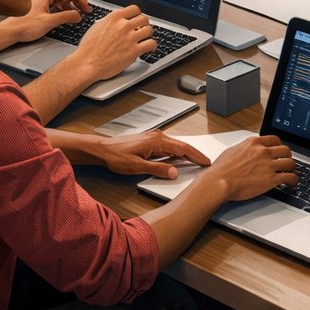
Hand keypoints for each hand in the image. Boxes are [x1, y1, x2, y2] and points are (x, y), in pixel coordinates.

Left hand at [5, 0, 87, 42]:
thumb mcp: (49, 22)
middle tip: (85, 12)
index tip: (87, 8)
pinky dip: (62, 10)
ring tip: (77, 16)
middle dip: (77, 3)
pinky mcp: (39, 4)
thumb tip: (78, 15)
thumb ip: (66, 17)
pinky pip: (55, 4)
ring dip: (70, 7)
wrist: (10, 31)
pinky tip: (65, 17)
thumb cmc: (23, 26)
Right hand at [71, 5, 156, 80]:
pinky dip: (152, 46)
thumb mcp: (96, 27)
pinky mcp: (134, 51)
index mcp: (114, 17)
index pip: (134, 9)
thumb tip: (117, 21)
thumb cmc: (88, 49)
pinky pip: (151, 44)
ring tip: (145, 39)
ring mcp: (130, 38)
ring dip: (148, 35)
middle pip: (144, 18)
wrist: (87, 64)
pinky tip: (148, 49)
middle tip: (142, 30)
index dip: (137, 15)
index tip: (137, 19)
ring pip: (149, 30)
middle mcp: (123, 25)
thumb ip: (109, 22)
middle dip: (144, 24)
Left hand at [87, 131, 212, 177]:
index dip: (196, 156)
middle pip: (182, 146)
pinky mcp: (149, 141)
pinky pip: (168, 147)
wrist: (102, 150)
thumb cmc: (116, 157)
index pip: (183, 149)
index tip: (206, 162)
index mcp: (157, 141)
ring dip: (186, 154)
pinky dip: (177, 153)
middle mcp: (158, 136)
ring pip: (175, 146)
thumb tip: (174, 172)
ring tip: (196, 162)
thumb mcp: (137, 166)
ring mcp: (154, 138)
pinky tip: (178, 159)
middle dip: (195, 155)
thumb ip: (157, 169)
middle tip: (206, 163)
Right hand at [200, 135, 296, 200]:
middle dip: (287, 156)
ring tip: (292, 173)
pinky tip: (293, 182)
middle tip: (287, 162)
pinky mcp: (271, 179)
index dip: (279, 146)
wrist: (218, 182)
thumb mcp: (232, 151)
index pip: (274, 140)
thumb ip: (243, 149)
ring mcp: (268, 165)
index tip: (280, 151)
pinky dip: (294, 180)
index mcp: (254, 143)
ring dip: (292, 168)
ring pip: (290, 163)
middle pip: (285, 150)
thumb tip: (245, 151)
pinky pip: (289, 177)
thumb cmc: (220, 170)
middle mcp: (263, 151)